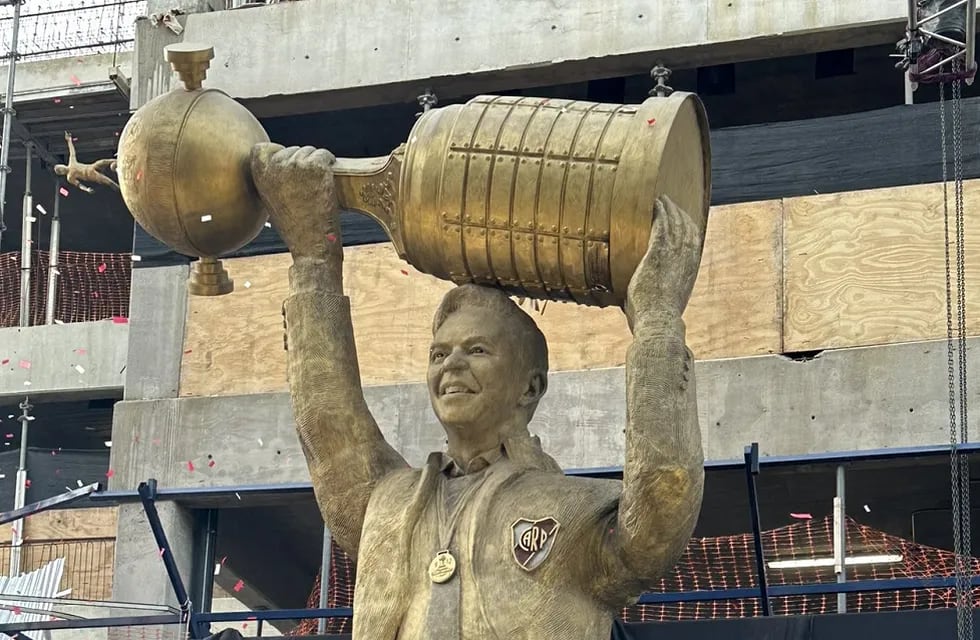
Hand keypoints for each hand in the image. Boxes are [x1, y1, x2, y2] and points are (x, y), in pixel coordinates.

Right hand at [250, 143, 340, 258]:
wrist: (312, 246)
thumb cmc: (295, 229)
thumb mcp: (273, 202)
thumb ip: (273, 180)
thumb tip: (283, 164)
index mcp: (259, 176)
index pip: (262, 149)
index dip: (277, 155)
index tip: (288, 168)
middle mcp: (275, 167)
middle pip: (291, 150)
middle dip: (301, 163)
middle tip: (308, 186)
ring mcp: (295, 165)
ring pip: (309, 151)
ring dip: (316, 164)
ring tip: (318, 187)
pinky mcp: (316, 166)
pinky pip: (324, 154)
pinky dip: (329, 162)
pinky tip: (329, 178)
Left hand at [624, 196, 702, 333]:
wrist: (658, 321)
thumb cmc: (656, 319)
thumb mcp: (661, 304)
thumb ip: (656, 296)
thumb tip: (638, 303)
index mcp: (689, 272)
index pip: (694, 244)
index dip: (690, 230)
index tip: (684, 221)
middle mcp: (687, 260)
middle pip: (687, 229)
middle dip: (680, 214)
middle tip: (672, 205)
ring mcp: (674, 255)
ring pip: (676, 224)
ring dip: (670, 209)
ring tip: (662, 199)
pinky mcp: (659, 252)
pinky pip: (662, 226)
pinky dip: (660, 213)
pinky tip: (656, 204)